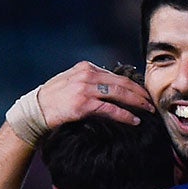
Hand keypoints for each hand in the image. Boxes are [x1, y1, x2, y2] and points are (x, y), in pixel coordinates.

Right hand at [39, 61, 153, 126]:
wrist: (35, 110)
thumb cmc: (53, 99)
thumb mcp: (72, 83)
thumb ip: (90, 82)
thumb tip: (109, 88)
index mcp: (86, 68)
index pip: (115, 75)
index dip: (132, 84)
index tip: (143, 93)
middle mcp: (87, 75)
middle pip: (121, 82)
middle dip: (139, 92)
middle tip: (152, 101)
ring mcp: (85, 89)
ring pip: (119, 94)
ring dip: (137, 102)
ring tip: (148, 110)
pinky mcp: (83, 104)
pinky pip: (110, 109)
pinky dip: (125, 115)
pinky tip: (135, 120)